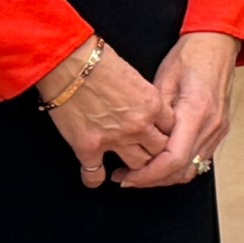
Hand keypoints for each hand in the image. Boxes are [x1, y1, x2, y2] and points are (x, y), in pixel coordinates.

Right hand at [38, 37, 175, 187]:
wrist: (71, 63)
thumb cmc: (102, 63)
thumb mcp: (136, 78)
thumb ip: (146, 100)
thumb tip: (150, 113)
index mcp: (152, 104)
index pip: (172, 129)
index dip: (168, 135)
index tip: (162, 138)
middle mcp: (138, 125)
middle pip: (160, 151)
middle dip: (157, 155)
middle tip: (150, 158)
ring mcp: (113, 139)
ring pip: (137, 166)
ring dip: (134, 170)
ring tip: (129, 170)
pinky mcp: (87, 147)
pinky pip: (94, 174)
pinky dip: (95, 179)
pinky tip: (96, 178)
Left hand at [116, 32, 242, 188]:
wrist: (217, 44)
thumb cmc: (189, 56)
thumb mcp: (162, 81)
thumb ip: (154, 115)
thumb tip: (138, 141)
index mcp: (197, 112)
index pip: (173, 159)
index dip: (148, 174)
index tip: (126, 177)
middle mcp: (211, 125)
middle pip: (182, 170)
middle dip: (152, 180)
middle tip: (126, 178)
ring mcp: (218, 129)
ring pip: (192, 169)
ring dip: (165, 176)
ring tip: (140, 172)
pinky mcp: (219, 130)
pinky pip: (199, 158)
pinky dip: (178, 166)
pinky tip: (160, 161)